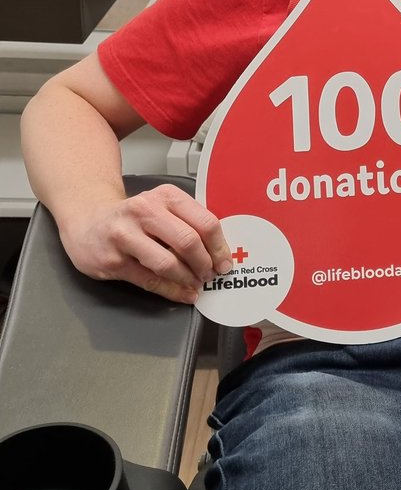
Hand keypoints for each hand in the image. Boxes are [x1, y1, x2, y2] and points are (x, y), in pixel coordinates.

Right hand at [60, 184, 232, 303]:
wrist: (87, 222)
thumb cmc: (132, 218)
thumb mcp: (162, 207)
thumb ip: (188, 222)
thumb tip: (218, 251)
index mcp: (165, 196)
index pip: (204, 221)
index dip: (219, 247)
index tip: (225, 262)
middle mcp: (145, 210)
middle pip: (188, 241)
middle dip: (206, 264)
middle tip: (211, 275)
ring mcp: (126, 235)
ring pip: (168, 263)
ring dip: (189, 279)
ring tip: (197, 284)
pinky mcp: (114, 260)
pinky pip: (150, 281)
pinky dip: (172, 291)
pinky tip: (183, 293)